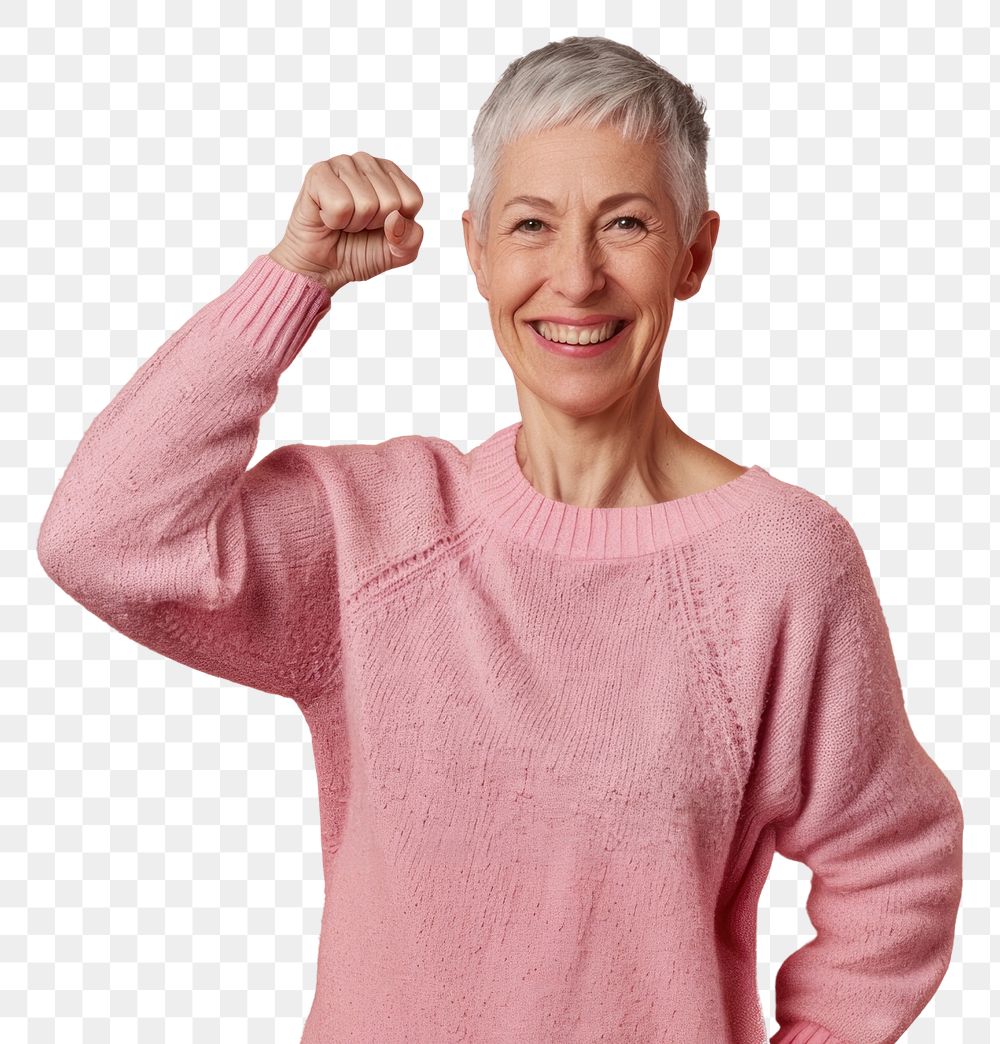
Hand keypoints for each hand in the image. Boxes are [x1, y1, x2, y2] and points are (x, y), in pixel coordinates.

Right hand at [269, 152, 423, 293]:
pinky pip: (341, 205)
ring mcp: (343, 164)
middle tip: (357, 225)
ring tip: (342, 221)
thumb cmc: (358, 252)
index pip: (413, 199)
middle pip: (391, 202)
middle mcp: (369, 163)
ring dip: (353, 224)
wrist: (323, 267)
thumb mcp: (397, 252)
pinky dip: (334, 221)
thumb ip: (411, 239)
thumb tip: (396, 219)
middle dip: (374, 224)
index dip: (397, 224)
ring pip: (366, 203)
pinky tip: (327, 217)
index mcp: (393, 176)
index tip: (379, 226)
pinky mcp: (319, 173)